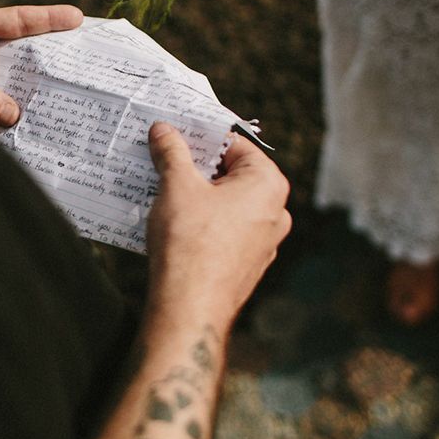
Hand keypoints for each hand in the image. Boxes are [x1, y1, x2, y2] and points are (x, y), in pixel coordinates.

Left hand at [0, 5, 82, 125]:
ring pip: (18, 79)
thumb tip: (14, 115)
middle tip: (86, 55)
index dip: (47, 18)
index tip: (77, 18)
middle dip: (53, 52)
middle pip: (24, 49)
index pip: (14, 21)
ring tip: (72, 90)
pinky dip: (22, 112)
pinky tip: (41, 119)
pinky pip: (6, 104)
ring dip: (39, 87)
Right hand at [146, 123, 291, 327]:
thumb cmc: (190, 242)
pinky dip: (203, 222)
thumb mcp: (177, 185)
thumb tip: (163, 129)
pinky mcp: (248, 264)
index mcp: (268, 184)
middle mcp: (276, 211)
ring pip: (227, 203)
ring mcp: (264, 241)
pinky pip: (225, 230)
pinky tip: (174, 225)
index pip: (234, 145)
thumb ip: (172, 151)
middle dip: (197, 168)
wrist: (189, 308)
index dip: (201, 139)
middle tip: (164, 163)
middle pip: (231, 174)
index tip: (174, 138)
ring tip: (164, 192)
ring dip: (198, 195)